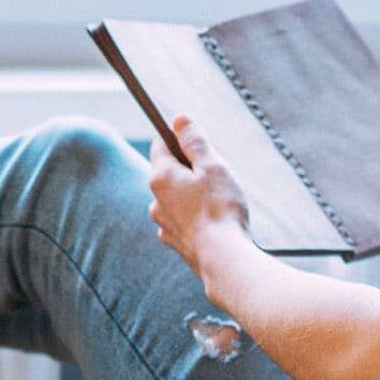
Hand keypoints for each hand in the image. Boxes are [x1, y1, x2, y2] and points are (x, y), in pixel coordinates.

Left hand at [147, 114, 251, 275]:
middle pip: (170, 172)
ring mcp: (163, 224)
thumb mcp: (212, 166)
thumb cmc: (220, 210)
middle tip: (217, 175)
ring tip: (219, 202)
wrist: (224, 260)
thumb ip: (194, 141)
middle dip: (191, 168)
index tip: (196, 137)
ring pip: (176, 198)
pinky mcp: (175, 243)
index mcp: (161, 177)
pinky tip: (214, 222)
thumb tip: (179, 119)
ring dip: (193, 194)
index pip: (161, 144)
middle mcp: (155, 200)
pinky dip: (195, 217)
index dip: (179, 136)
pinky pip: (182, 221)